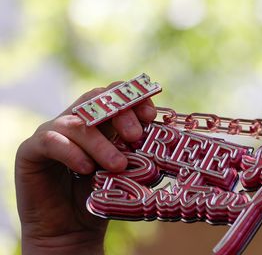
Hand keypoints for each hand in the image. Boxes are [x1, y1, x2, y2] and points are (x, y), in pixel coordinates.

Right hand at [15, 82, 156, 253]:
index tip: (150, 115)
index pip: (116, 95)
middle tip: (136, 137)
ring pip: (77, 123)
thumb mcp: (125, 168)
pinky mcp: (31, 150)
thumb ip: (138, 149)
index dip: (134, 99)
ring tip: (118, 165)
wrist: (71, 230)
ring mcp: (51, 132)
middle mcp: (75, 120)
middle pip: (97, 99)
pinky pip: (51, 141)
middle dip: (120, 114)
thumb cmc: (102, 195)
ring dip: (101, 143)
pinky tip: (87, 169)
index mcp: (99, 120)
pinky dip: (73, 152)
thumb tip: (166, 135)